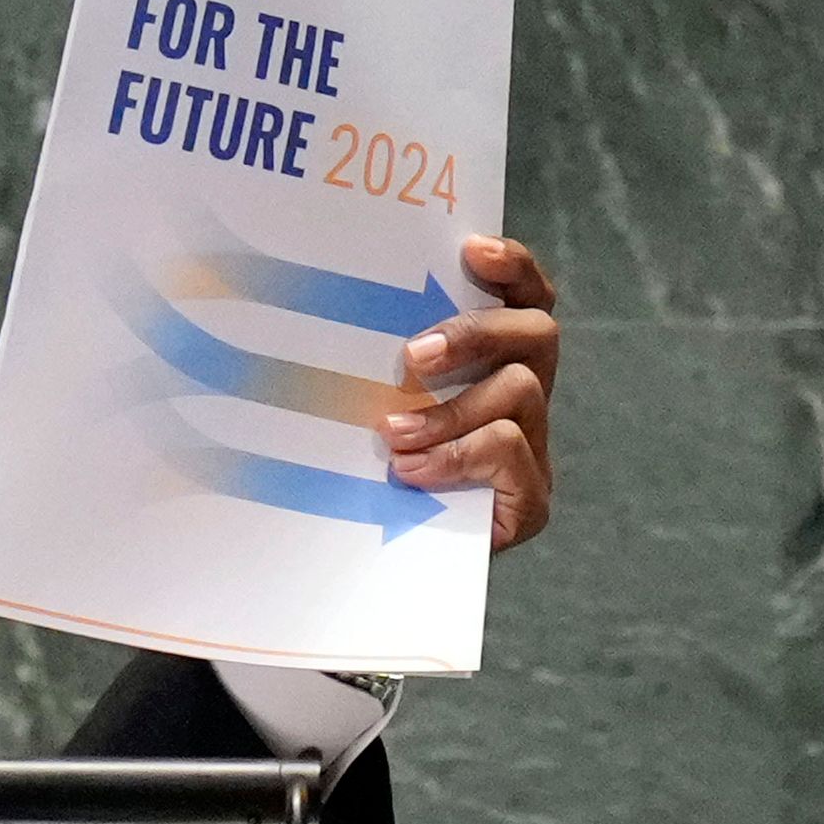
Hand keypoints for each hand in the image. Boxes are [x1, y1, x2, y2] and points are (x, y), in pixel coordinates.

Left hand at [383, 234, 557, 551]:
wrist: (367, 573)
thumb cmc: (356, 475)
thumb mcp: (357, 407)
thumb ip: (360, 363)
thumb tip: (286, 298)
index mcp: (494, 362)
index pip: (525, 298)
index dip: (513, 268)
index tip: (472, 250)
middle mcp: (524, 397)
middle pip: (537, 333)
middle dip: (475, 333)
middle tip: (410, 355)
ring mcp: (534, 448)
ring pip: (521, 393)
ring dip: (452, 409)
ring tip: (392, 434)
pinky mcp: (530, 501)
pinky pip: (512, 454)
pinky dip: (460, 456)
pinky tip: (412, 472)